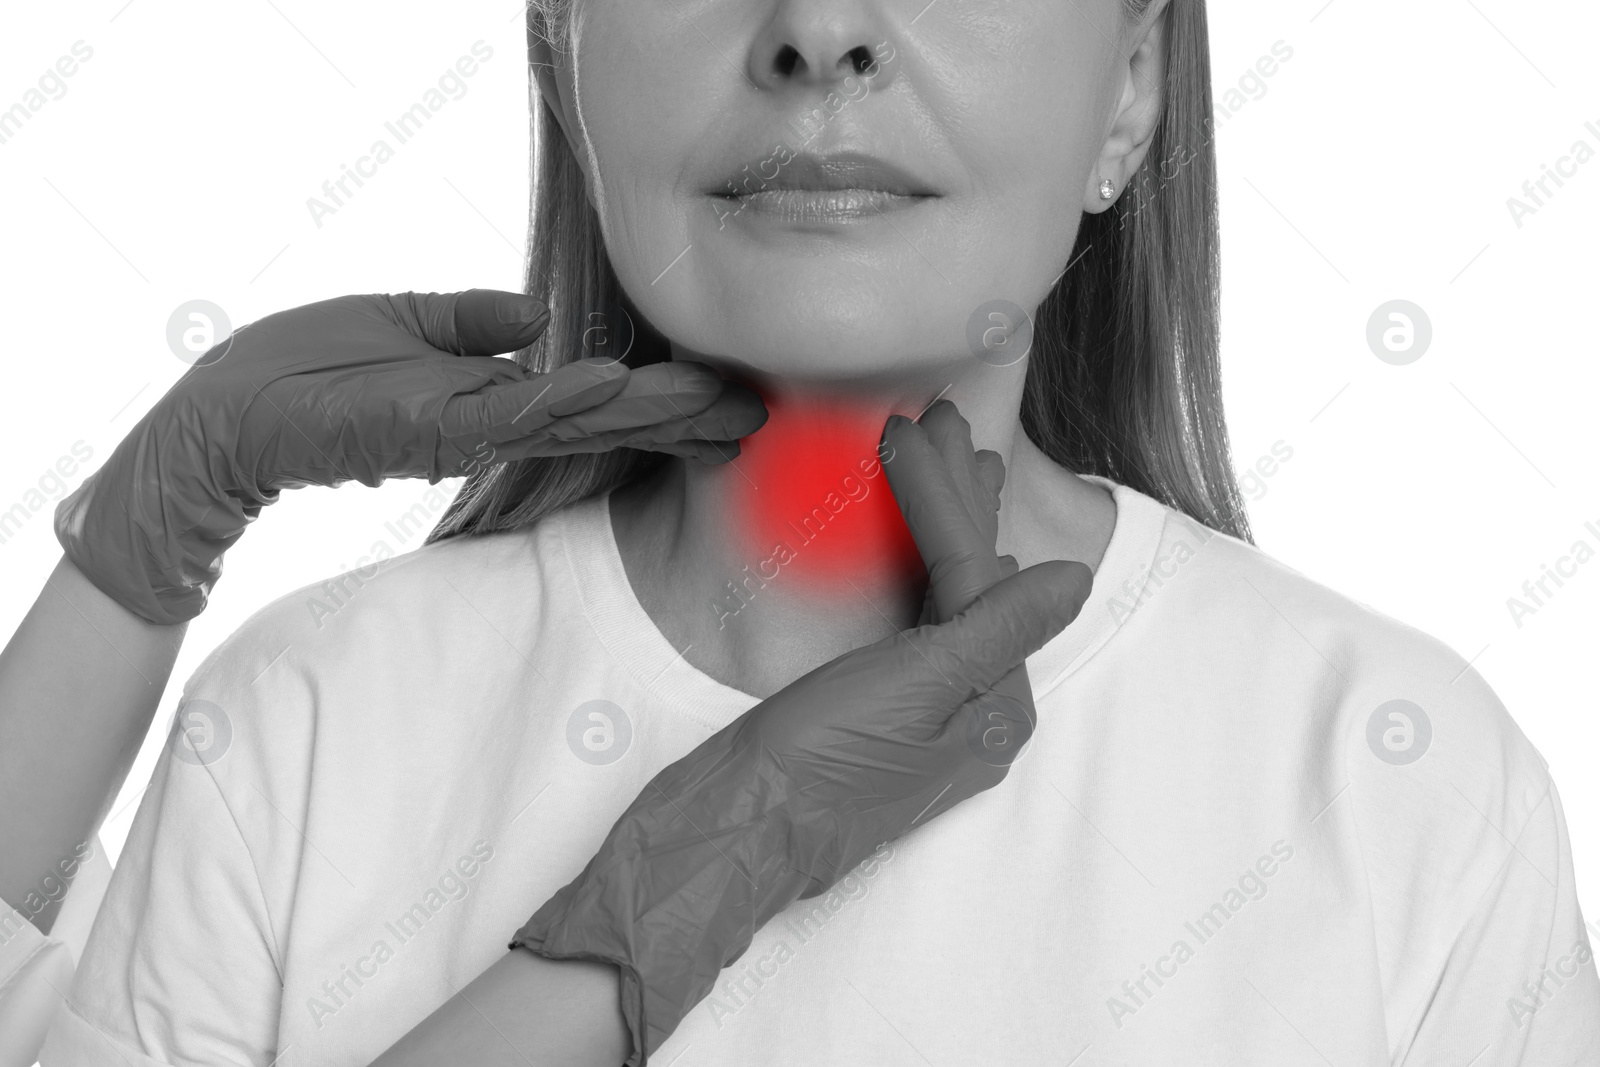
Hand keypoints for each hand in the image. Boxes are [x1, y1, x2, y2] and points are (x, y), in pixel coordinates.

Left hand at [53, 289, 766, 623]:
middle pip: (602, 422)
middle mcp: (491, 422)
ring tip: (710, 405)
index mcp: (492, 398)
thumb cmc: (310, 368)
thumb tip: (536, 315)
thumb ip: (473, 321)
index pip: (593, 402)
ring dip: (641, 414)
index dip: (657, 404)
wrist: (228, 410)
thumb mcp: (406, 321)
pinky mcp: (425, 429)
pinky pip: (503, 414)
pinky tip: (607, 383)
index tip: (723, 403)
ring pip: (571, 422)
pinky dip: (556, 398)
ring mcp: (463, 431)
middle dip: (676, 422)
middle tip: (753, 421)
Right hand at [511, 400, 1091, 1064]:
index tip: (913, 428)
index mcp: (994, 711)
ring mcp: (925, 714)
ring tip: (931, 448)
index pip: (979, 578)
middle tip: (934, 417)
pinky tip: (913, 531)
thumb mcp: (916, 686)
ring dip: (933, 517)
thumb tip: (1075, 579)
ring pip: (941, 593)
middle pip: (970, 581)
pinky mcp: (877, 712)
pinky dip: (908, 561)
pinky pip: (910, 617)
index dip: (947, 498)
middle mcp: (971, 714)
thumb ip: (997, 629)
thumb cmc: (815, 766)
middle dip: (948, 497)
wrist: (728, 832)